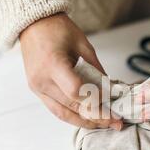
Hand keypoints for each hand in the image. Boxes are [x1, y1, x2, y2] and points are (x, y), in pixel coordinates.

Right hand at [20, 13, 122, 129]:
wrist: (33, 25)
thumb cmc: (58, 29)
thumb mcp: (84, 46)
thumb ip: (96, 71)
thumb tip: (110, 92)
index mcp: (53, 64)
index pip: (76, 92)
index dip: (96, 102)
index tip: (112, 107)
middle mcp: (41, 80)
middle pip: (71, 107)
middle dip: (96, 118)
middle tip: (116, 123)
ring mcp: (37, 87)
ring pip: (63, 114)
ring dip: (84, 122)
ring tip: (103, 124)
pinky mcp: (36, 91)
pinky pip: (56, 109)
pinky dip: (73, 115)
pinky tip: (88, 117)